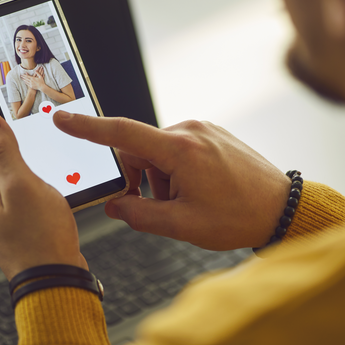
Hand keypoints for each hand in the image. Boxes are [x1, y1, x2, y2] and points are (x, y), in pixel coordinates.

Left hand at [0, 114, 86, 279]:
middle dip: (26, 157)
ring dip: (36, 176)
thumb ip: (4, 152)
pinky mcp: (16, 226)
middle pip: (2, 161)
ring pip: (17, 180)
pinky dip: (40, 194)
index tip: (34, 134)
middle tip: (46, 163)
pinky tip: (52, 202)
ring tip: (51, 188)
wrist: (54, 279)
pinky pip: (25, 198)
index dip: (12, 134)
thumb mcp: (22, 185)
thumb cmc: (40, 238)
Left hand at [21, 66, 45, 90]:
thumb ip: (38, 73)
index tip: (22, 74)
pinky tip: (24, 81)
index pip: (27, 76)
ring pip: (26, 81)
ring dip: (24, 79)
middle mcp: (31, 81)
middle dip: (23, 77)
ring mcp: (31, 84)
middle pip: (26, 78)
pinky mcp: (31, 86)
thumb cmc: (41, 82)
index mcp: (33, 78)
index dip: (24, 75)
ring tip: (22, 78)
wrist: (41, 87)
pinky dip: (25, 82)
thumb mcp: (40, 76)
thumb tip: (36, 71)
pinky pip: (27, 84)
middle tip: (21, 76)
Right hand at [53, 112, 291, 249]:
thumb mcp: (182, 225)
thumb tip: (115, 206)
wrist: (282, 209)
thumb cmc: (238, 217)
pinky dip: (177, 171)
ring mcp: (203, 130)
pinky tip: (199, 191)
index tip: (62, 119)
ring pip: (159, 153)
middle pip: (139, 152)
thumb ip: (140, 215)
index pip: (122, 134)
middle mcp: (190, 131)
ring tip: (189, 203)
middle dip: (142, 180)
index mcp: (180, 150)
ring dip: (161, 179)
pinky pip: (178, 149)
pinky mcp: (212, 135)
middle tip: (165, 208)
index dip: (88, 128)